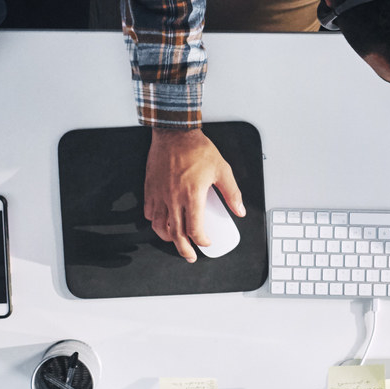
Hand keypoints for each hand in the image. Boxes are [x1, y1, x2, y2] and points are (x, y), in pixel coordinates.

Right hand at [145, 127, 244, 262]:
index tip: (206, 242)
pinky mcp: (150, 188)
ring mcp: (160, 194)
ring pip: (159, 225)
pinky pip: (149, 211)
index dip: (201, 240)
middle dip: (184, 249)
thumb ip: (232, 193)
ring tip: (175, 241)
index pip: (194, 229)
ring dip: (167, 238)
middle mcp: (173, 198)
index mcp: (192, 195)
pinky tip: (161, 221)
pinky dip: (155, 221)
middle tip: (190, 255)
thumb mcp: (222, 170)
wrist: (175, 133)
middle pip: (176, 233)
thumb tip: (239, 210)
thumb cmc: (197, 149)